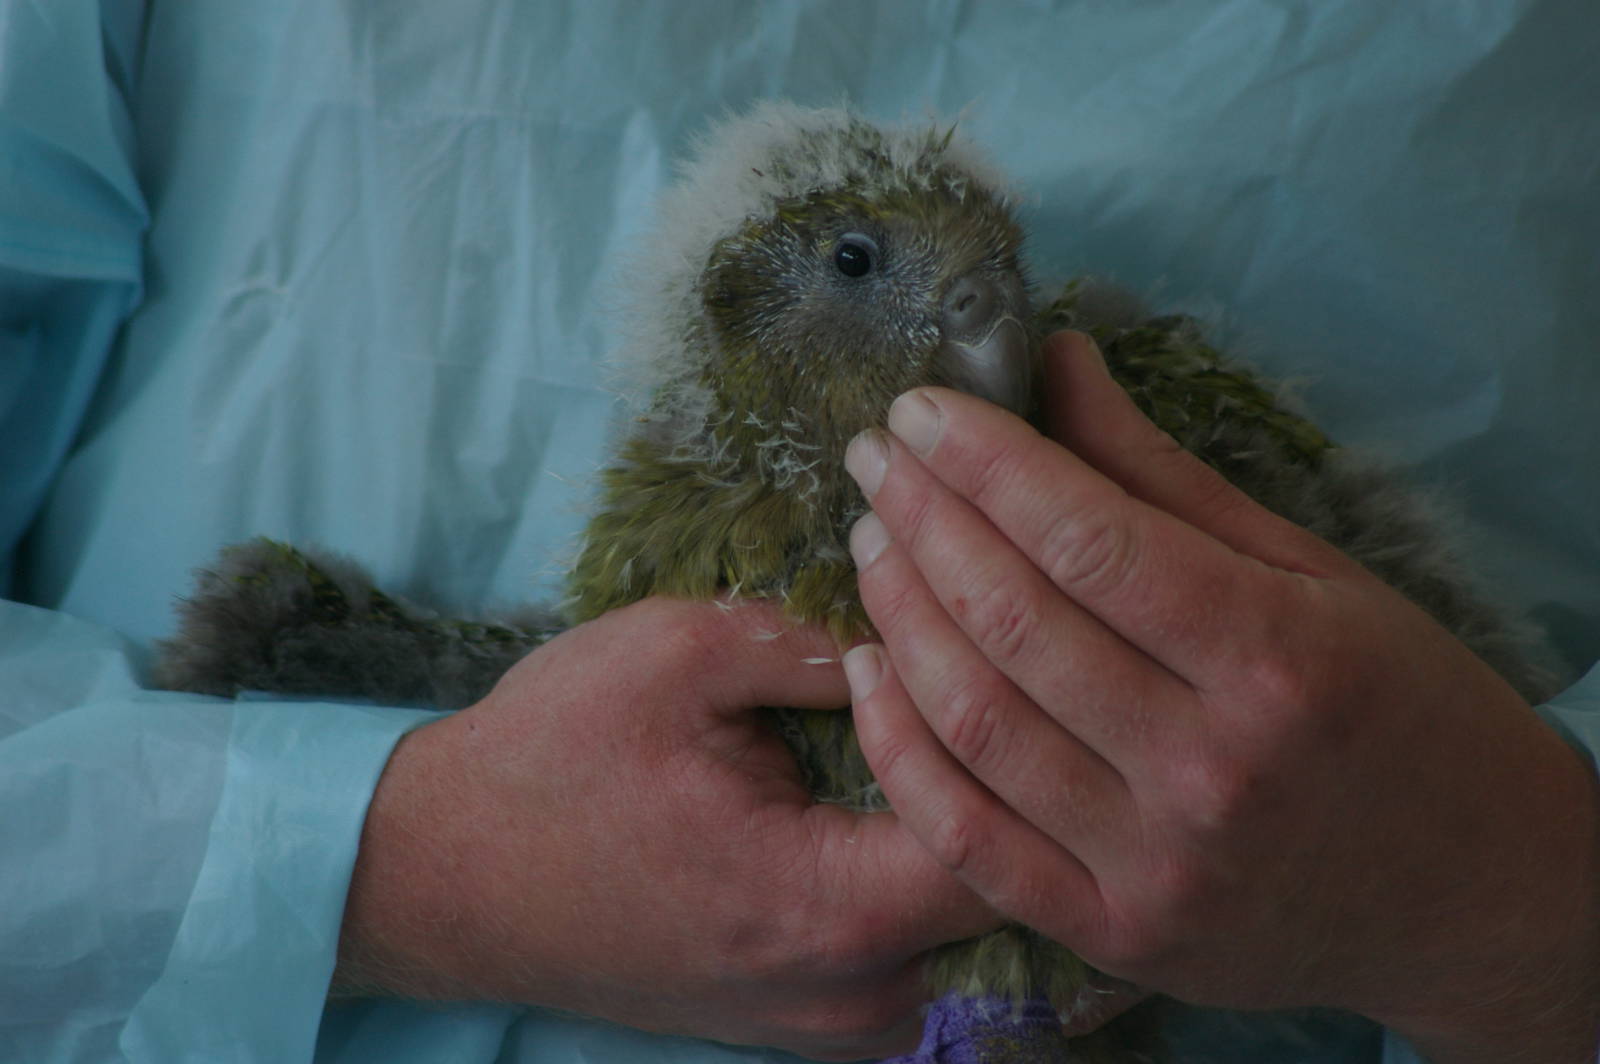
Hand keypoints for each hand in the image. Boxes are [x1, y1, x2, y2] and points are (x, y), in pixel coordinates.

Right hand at [334, 597, 1000, 1060]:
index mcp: (830, 913)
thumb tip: (911, 630)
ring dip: (966, 818)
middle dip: (1005, 771)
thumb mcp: (673, 655)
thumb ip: (813, 642)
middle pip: (1002, 882)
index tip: (984, 645)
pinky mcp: (803, 1014)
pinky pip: (911, 941)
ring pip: (965, 918)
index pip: (1004, 829)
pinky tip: (894, 782)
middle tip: (991, 671)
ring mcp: (829, 1020)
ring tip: (950, 718)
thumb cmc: (551, 764)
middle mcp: (852, 995)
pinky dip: (916, 862)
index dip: (1009, 726)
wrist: (448, 874)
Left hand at [841, 331, 1599, 1062]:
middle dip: (922, 519)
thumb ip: (1167, 474)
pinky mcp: (1115, 934)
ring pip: (974, 722)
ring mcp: (1157, 866)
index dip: (984, 460)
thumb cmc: (1403, 709)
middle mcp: (1212, 770)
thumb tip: (1058, 361)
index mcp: (1278, 659)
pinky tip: (866, 666)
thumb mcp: (1313, 573)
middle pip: (1014, 622)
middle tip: (874, 458)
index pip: (1087, 540)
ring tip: (871, 540)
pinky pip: (965, 839)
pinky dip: (898, 748)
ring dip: (897, 614)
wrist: (1475, 895)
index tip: (919, 408)